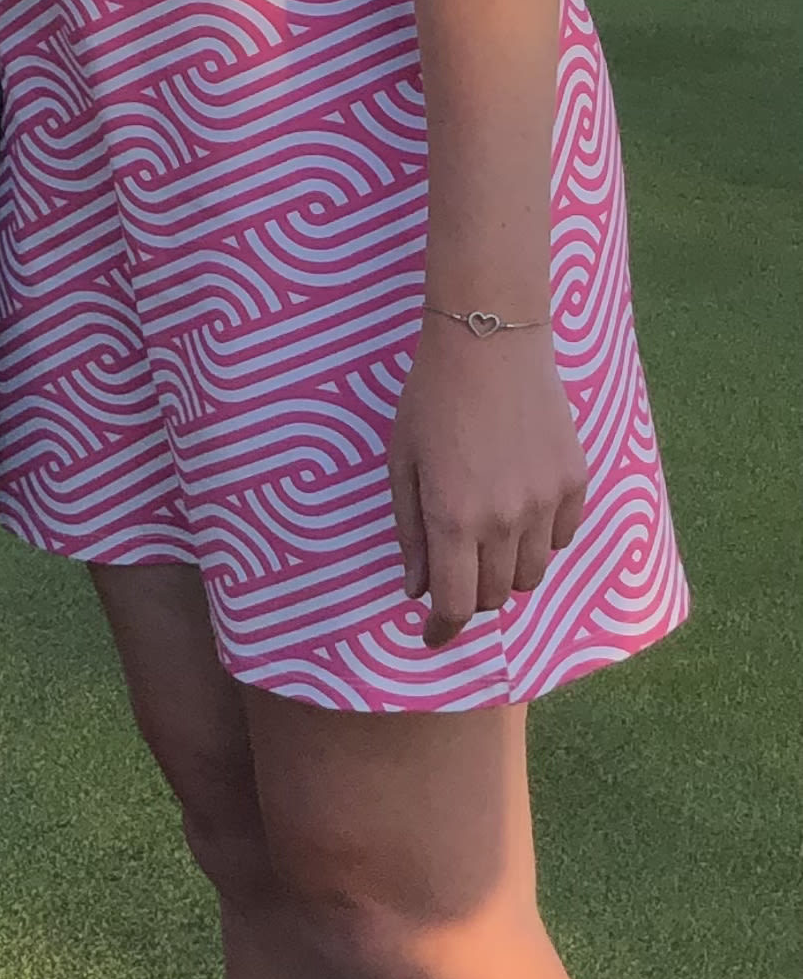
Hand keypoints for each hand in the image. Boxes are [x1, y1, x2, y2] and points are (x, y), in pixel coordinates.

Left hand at [388, 316, 587, 649]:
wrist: (490, 341)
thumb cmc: (432, 398)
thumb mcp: (402, 461)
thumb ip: (410, 530)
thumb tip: (416, 588)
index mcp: (454, 517)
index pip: (455, 602)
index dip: (442, 628)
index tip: (432, 637)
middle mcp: (505, 520)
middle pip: (496, 594)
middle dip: (471, 593)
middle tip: (455, 569)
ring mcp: (546, 503)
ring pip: (533, 573)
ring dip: (508, 571)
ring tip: (488, 537)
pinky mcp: (576, 483)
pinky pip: (562, 537)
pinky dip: (540, 539)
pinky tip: (521, 509)